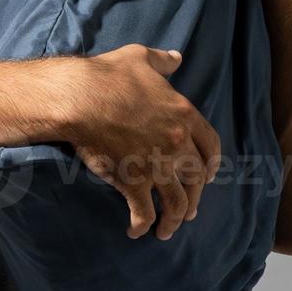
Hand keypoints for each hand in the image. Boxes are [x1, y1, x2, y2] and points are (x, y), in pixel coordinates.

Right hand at [52, 45, 221, 240]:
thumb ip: (162, 61)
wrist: (80, 97)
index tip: (209, 175)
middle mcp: (177, 144)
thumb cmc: (108, 75)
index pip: (210, 146)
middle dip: (194, 198)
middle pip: (196, 179)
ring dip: (174, 220)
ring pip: (176, 202)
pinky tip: (135, 233)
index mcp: (184, 115)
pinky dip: (142, 226)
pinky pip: (143, 212)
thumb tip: (176, 57)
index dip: (211, 164)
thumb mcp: (140, 58)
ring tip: (167, 232)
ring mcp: (157, 165)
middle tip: (189, 211)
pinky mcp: (133, 181)